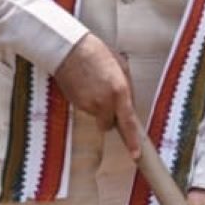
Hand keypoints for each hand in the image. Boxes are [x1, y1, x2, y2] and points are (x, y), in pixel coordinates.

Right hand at [53, 33, 141, 159]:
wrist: (68, 49)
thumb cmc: (96, 53)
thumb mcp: (121, 65)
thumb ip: (127, 87)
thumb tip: (129, 103)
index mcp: (119, 91)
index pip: (128, 122)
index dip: (132, 141)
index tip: (136, 155)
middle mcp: (103, 102)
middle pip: (109, 124)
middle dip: (110, 117)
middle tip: (107, 97)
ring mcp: (88, 105)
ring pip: (97, 115)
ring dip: (98, 105)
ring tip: (94, 83)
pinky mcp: (76, 104)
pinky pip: (87, 108)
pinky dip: (88, 100)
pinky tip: (85, 85)